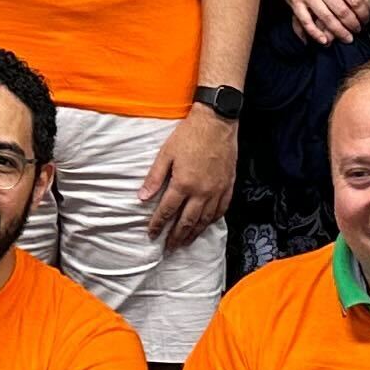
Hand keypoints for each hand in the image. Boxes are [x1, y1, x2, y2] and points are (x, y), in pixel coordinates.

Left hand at [147, 108, 237, 248]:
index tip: (152, 234)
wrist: (217, 122)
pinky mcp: (228, 186)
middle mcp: (201, 192)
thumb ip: (154, 177)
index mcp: (184, 184)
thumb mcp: (166, 153)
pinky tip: (207, 225)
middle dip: (176, 237)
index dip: (158, 225)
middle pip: (187, 222)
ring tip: (185, 242)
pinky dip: (212, 221)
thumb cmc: (189, 135)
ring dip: (194, 233)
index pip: (167, 211)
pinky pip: (221, 210)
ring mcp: (217, 191)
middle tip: (169, 248)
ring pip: (205, 220)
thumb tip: (142, 197)